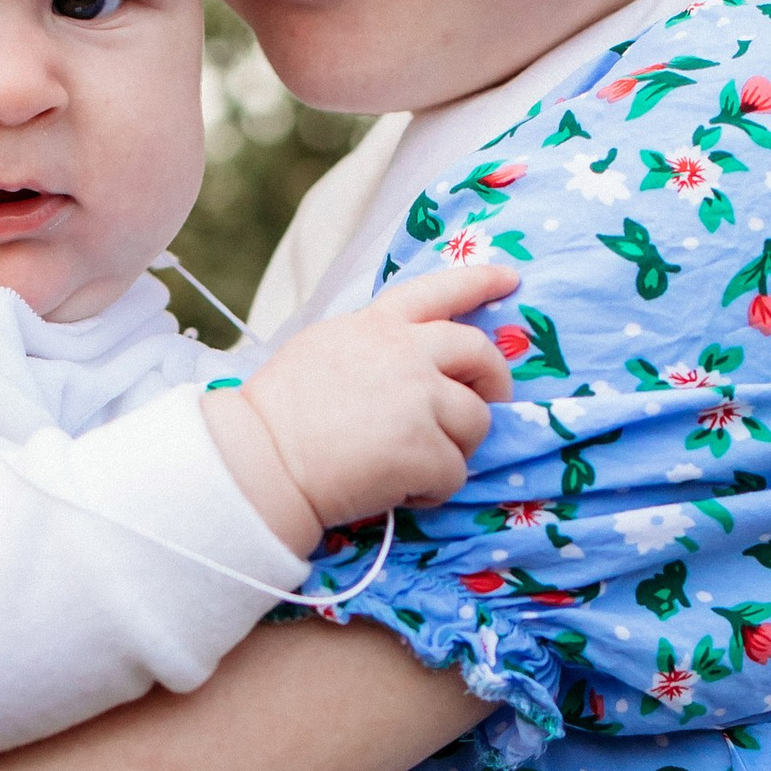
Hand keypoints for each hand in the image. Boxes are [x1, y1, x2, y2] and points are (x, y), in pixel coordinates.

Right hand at [209, 258, 514, 551]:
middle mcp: (407, 352)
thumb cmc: (278, 416)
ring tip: (410, 465)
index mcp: (377, 326)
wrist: (261, 462)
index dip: (479, 282)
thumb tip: (415, 360)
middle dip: (493, 383)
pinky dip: (432, 490)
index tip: (509, 278)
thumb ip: (373, 345)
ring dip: (452, 449)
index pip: (439, 290)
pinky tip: (396, 491)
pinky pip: (455, 473)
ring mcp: (420, 399)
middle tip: (483, 407)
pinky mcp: (425, 449)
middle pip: (480, 356)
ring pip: (476, 423)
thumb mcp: (323, 350)